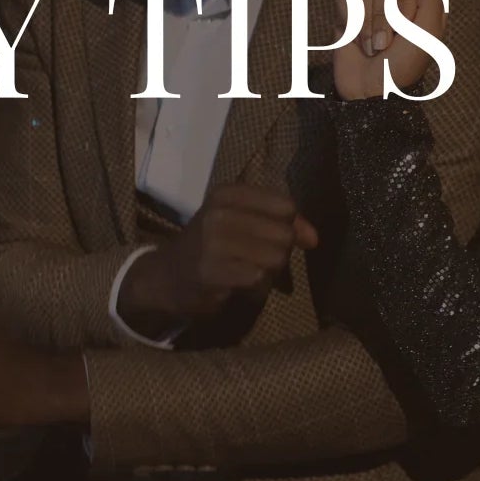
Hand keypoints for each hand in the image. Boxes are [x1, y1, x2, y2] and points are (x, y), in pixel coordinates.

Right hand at [120, 183, 319, 333]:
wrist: (165, 277)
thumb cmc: (211, 246)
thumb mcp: (241, 222)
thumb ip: (281, 222)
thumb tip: (314, 238)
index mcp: (228, 193)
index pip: (286, 206)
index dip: (291, 226)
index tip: (274, 239)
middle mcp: (219, 212)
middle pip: (284, 233)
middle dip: (280, 251)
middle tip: (256, 259)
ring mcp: (213, 242)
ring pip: (276, 256)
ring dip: (269, 271)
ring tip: (247, 270)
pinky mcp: (212, 271)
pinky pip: (259, 278)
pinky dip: (256, 287)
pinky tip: (238, 284)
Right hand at [331, 0, 446, 100]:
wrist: (372, 91)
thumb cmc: (405, 64)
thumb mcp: (427, 30)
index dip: (406, 0)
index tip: (409, 28)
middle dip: (384, 15)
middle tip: (388, 43)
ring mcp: (373, 2)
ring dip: (366, 22)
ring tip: (374, 47)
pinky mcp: (349, 11)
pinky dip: (350, 21)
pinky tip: (357, 41)